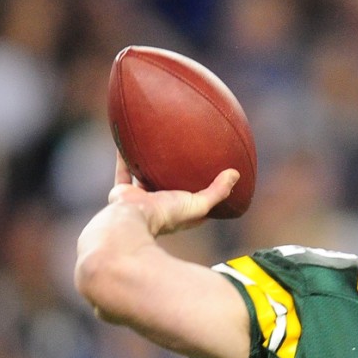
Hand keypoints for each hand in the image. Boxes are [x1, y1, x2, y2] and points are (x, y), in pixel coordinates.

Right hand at [106, 152, 238, 235]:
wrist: (131, 219)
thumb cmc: (166, 216)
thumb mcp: (198, 205)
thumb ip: (217, 192)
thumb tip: (235, 174)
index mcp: (177, 214)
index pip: (195, 204)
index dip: (204, 193)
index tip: (214, 178)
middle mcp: (157, 207)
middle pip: (168, 188)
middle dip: (174, 176)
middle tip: (184, 156)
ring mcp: (140, 199)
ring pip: (144, 177)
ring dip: (148, 163)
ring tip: (155, 145)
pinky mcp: (123, 192)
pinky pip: (124, 169)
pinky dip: (125, 156)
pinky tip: (129, 139)